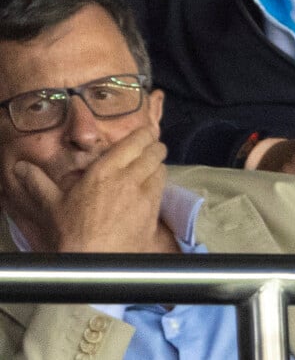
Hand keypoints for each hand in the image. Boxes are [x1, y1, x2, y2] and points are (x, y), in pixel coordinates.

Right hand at [4, 128, 167, 252]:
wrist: (93, 268)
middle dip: (154, 148)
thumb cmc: (72, 235)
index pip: (136, 140)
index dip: (144, 135)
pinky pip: (163, 193)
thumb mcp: (52, 206)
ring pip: (162, 170)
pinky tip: (150, 194)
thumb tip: (22, 167)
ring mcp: (145, 197)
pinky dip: (159, 188)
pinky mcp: (153, 215)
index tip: (144, 134)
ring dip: (157, 167)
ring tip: (150, 170)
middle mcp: (129, 178)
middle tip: (150, 150)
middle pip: (154, 152)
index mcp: (105, 171)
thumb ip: (39, 183)